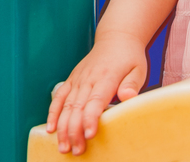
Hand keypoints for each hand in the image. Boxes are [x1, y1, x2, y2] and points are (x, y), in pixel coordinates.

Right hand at [47, 30, 147, 154]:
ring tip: (63, 147)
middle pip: (78, 107)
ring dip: (63, 127)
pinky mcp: (72, 80)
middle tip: (76, 150)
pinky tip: (51, 129)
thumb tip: (127, 96)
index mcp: (107, 77)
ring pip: (66, 105)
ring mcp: (78, 79)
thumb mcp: (139, 68)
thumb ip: (132, 84)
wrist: (116, 38)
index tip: (89, 135)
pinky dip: (53, 113)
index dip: (90, 118)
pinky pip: (59, 97)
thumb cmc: (129, 57)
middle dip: (75, 130)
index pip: (96, 100)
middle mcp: (89, 78)